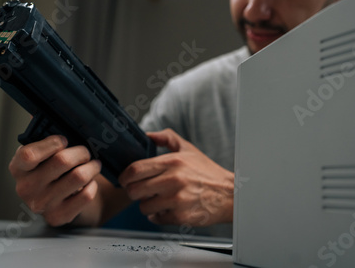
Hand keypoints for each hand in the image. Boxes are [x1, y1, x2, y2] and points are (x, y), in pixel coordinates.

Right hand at [9, 135, 101, 226]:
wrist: (64, 203)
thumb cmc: (54, 173)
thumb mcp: (44, 154)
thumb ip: (43, 134)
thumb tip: (41, 111)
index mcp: (18, 168)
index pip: (28, 155)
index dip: (51, 144)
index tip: (64, 140)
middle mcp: (26, 188)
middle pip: (61, 162)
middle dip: (81, 152)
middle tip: (87, 152)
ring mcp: (42, 205)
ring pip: (78, 176)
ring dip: (92, 167)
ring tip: (93, 164)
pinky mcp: (59, 217)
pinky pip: (86, 195)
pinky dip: (92, 186)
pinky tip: (89, 183)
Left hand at [119, 129, 233, 226]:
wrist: (229, 194)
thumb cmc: (208, 172)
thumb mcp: (188, 149)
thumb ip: (167, 138)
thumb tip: (148, 135)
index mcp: (172, 162)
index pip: (135, 169)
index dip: (124, 176)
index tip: (125, 179)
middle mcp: (172, 180)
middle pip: (134, 189)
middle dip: (133, 191)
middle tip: (141, 190)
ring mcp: (176, 200)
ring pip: (143, 206)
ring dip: (147, 205)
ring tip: (158, 199)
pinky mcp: (180, 216)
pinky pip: (156, 219)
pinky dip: (158, 216)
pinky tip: (167, 209)